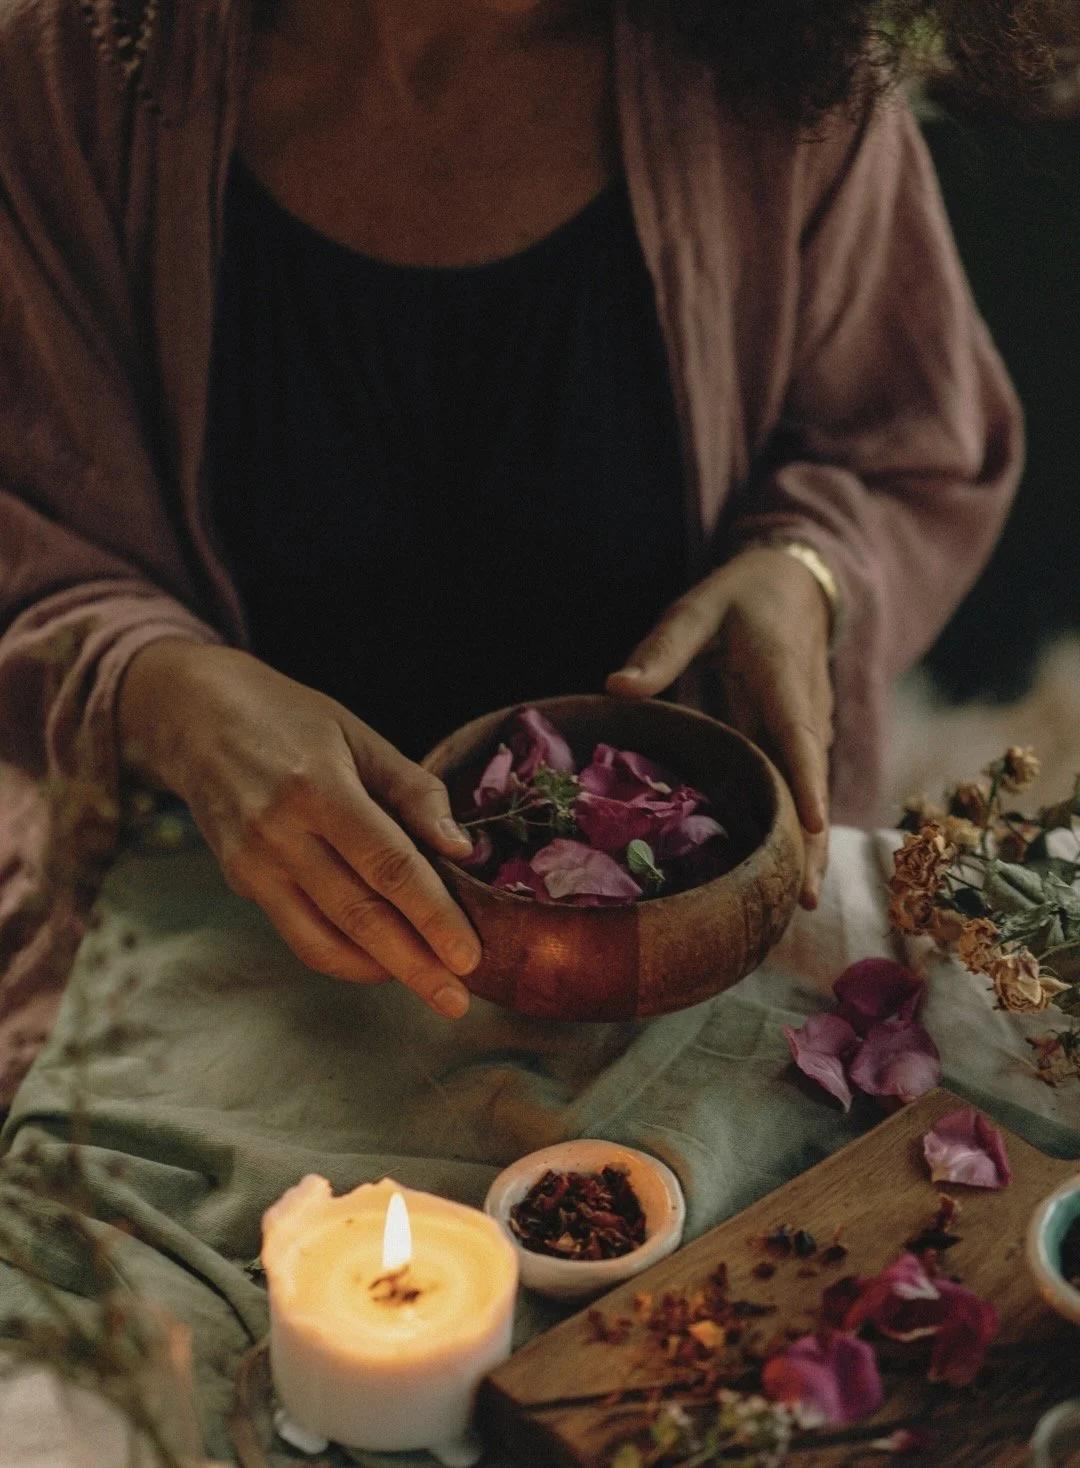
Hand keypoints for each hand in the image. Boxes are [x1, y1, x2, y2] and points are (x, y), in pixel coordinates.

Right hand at [118, 641, 479, 1014]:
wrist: (197, 717)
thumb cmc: (291, 720)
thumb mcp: (360, 737)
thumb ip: (415, 792)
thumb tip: (463, 850)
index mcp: (318, 787)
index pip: (388, 865)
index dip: (432, 914)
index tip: (468, 954)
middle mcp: (280, 832)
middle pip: (359, 913)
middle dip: (415, 963)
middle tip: (458, 999)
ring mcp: (254, 863)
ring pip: (325, 938)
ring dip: (382, 971)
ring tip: (431, 987)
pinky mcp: (242, 882)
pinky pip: (300, 934)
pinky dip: (344, 958)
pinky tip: (383, 962)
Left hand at [605, 547, 832, 908]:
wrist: (799, 585)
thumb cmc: (743, 596)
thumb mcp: (700, 607)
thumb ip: (661, 648)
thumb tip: (616, 688)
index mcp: (784, 678)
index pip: (798, 735)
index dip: (806, 781)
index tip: (812, 823)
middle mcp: (807, 713)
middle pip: (812, 785)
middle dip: (812, 843)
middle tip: (806, 901)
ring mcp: (808, 732)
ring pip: (810, 796)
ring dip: (808, 849)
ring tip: (799, 906)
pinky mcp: (798, 744)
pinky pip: (798, 791)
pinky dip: (796, 833)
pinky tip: (781, 877)